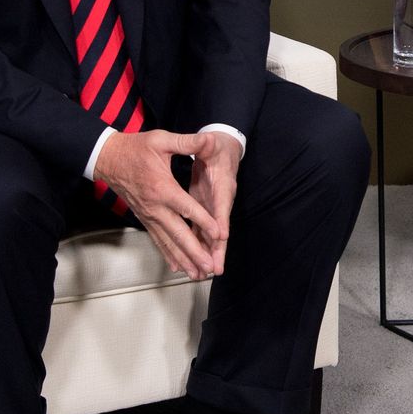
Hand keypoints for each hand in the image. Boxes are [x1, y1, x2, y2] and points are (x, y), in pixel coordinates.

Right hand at [93, 130, 223, 278]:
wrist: (108, 158)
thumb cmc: (136, 148)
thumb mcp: (161, 140)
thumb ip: (186, 142)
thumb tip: (209, 139)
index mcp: (162, 188)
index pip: (187, 208)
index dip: (204, 221)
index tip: (219, 234)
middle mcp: (155, 207)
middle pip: (177, 233)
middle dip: (194, 252)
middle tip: (208, 267)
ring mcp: (148, 215)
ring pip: (167, 242)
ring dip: (183, 259)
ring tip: (197, 275)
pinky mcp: (144, 218)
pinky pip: (157, 240)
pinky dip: (168, 254)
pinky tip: (177, 267)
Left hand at [187, 131, 240, 275]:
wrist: (223, 149)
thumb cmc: (218, 147)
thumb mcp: (212, 143)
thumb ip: (207, 143)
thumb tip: (209, 139)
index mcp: (223, 184)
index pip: (222, 203)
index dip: (220, 219)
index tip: (220, 235)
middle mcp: (220, 200)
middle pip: (219, 228)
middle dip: (217, 249)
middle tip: (214, 268)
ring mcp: (213, 208)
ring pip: (210, 235)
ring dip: (206, 254)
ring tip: (201, 274)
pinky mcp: (205, 211)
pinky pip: (200, 232)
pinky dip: (197, 246)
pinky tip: (189, 262)